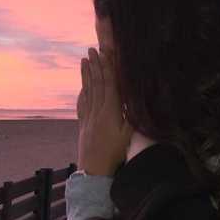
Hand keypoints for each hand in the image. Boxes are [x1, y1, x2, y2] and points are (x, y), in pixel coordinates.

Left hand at [77, 47, 133, 176]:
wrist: (93, 169)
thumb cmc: (114, 152)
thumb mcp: (128, 134)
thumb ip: (132, 114)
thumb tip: (137, 98)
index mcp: (110, 111)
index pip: (109, 84)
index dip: (107, 68)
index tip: (105, 53)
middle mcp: (97, 110)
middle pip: (97, 83)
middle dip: (95, 65)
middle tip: (92, 50)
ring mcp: (88, 117)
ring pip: (88, 91)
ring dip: (87, 75)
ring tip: (84, 60)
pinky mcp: (83, 124)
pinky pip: (82, 104)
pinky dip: (82, 92)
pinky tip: (82, 86)